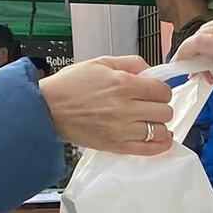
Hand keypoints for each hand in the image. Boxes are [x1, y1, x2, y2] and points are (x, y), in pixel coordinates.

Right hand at [37, 55, 173, 156]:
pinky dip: (160, 145)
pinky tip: (160, 139)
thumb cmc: (70, 85)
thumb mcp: (99, 62)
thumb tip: (149, 69)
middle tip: (150, 106)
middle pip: (165, 111)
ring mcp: (122, 130)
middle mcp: (126, 108)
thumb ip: (129, 63)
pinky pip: (149, 150)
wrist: (47, 109)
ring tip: (150, 121)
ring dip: (159, 125)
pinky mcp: (116, 146)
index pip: (162, 90)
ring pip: (160, 131)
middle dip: (161, 106)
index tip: (153, 91)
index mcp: (123, 84)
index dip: (161, 90)